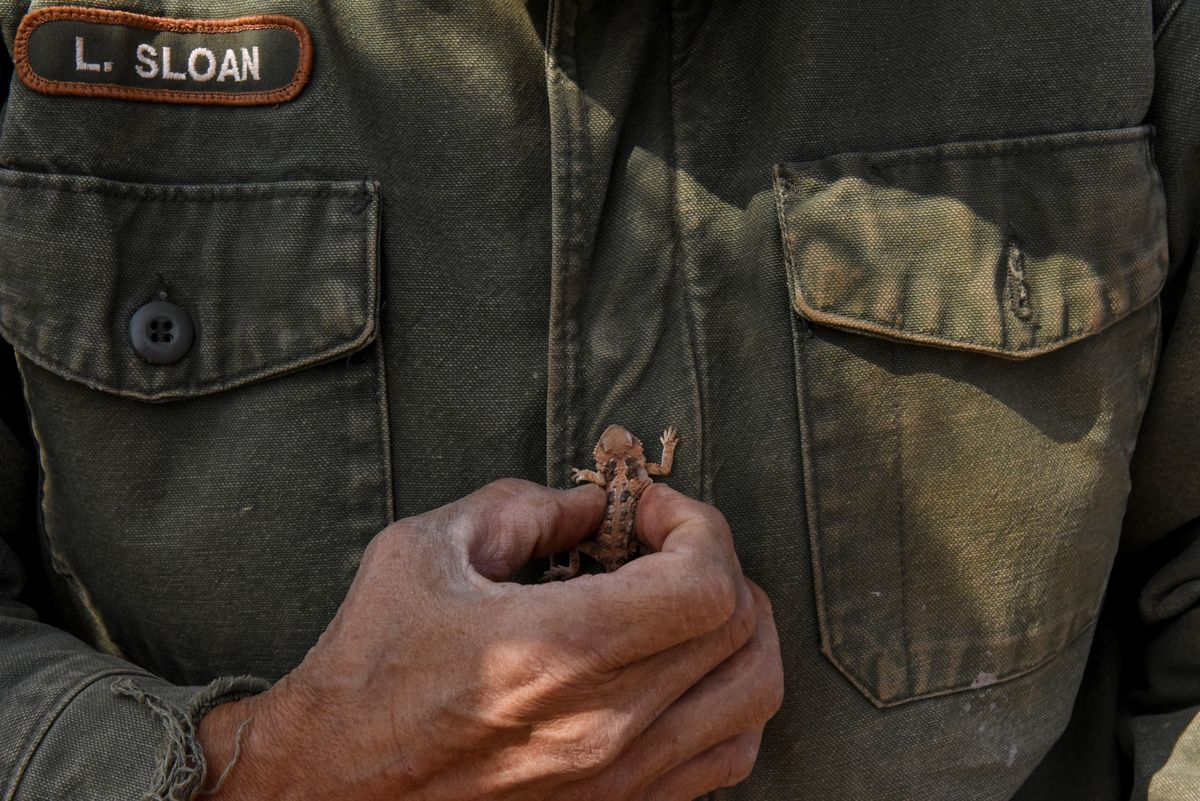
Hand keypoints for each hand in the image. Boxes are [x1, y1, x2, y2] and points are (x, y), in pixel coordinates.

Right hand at [197, 479, 782, 800]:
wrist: (333, 788)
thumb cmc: (367, 667)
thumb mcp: (424, 551)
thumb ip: (523, 508)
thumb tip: (595, 507)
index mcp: (555, 652)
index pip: (704, 584)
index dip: (696, 525)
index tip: (648, 511)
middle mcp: (603, 726)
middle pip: (738, 628)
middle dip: (715, 560)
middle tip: (659, 542)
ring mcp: (619, 781)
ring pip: (753, 693)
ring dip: (739, 626)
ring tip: (685, 598)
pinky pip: (729, 754)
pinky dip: (731, 694)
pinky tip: (684, 666)